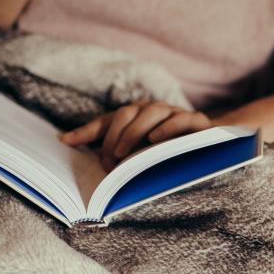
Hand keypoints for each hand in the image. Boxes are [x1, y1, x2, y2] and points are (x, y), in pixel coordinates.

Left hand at [61, 102, 211, 171]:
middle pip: (129, 113)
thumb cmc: (166, 149)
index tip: (68, 143)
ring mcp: (177, 114)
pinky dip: (168, 127)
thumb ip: (102, 140)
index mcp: (139, 115)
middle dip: (114, 138)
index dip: (91, 131)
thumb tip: (63, 138)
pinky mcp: (198, 123)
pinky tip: (155, 139)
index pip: (111, 118)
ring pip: (154, 112)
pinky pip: (183, 119)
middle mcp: (155, 110)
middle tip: (107, 162)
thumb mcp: (133, 148)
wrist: (210, 148)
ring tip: (121, 153)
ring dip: (135, 132)